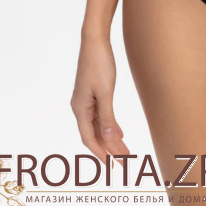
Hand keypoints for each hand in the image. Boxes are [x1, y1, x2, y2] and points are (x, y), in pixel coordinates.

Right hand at [70, 35, 129, 168]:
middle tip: (125, 161)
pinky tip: (119, 133)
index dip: (101, 152)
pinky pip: (100, 115)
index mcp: (80, 108)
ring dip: (111, 138)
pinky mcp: (92, 93)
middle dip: (109, 148)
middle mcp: (80, 107)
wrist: (95, 40)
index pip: (89, 138)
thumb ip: (107, 117)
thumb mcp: (105, 92)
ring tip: (125, 150)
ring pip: (98, 125)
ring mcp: (85, 100)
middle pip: (95, 134)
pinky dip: (110, 125)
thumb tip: (108, 139)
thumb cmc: (99, 63)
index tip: (112, 165)